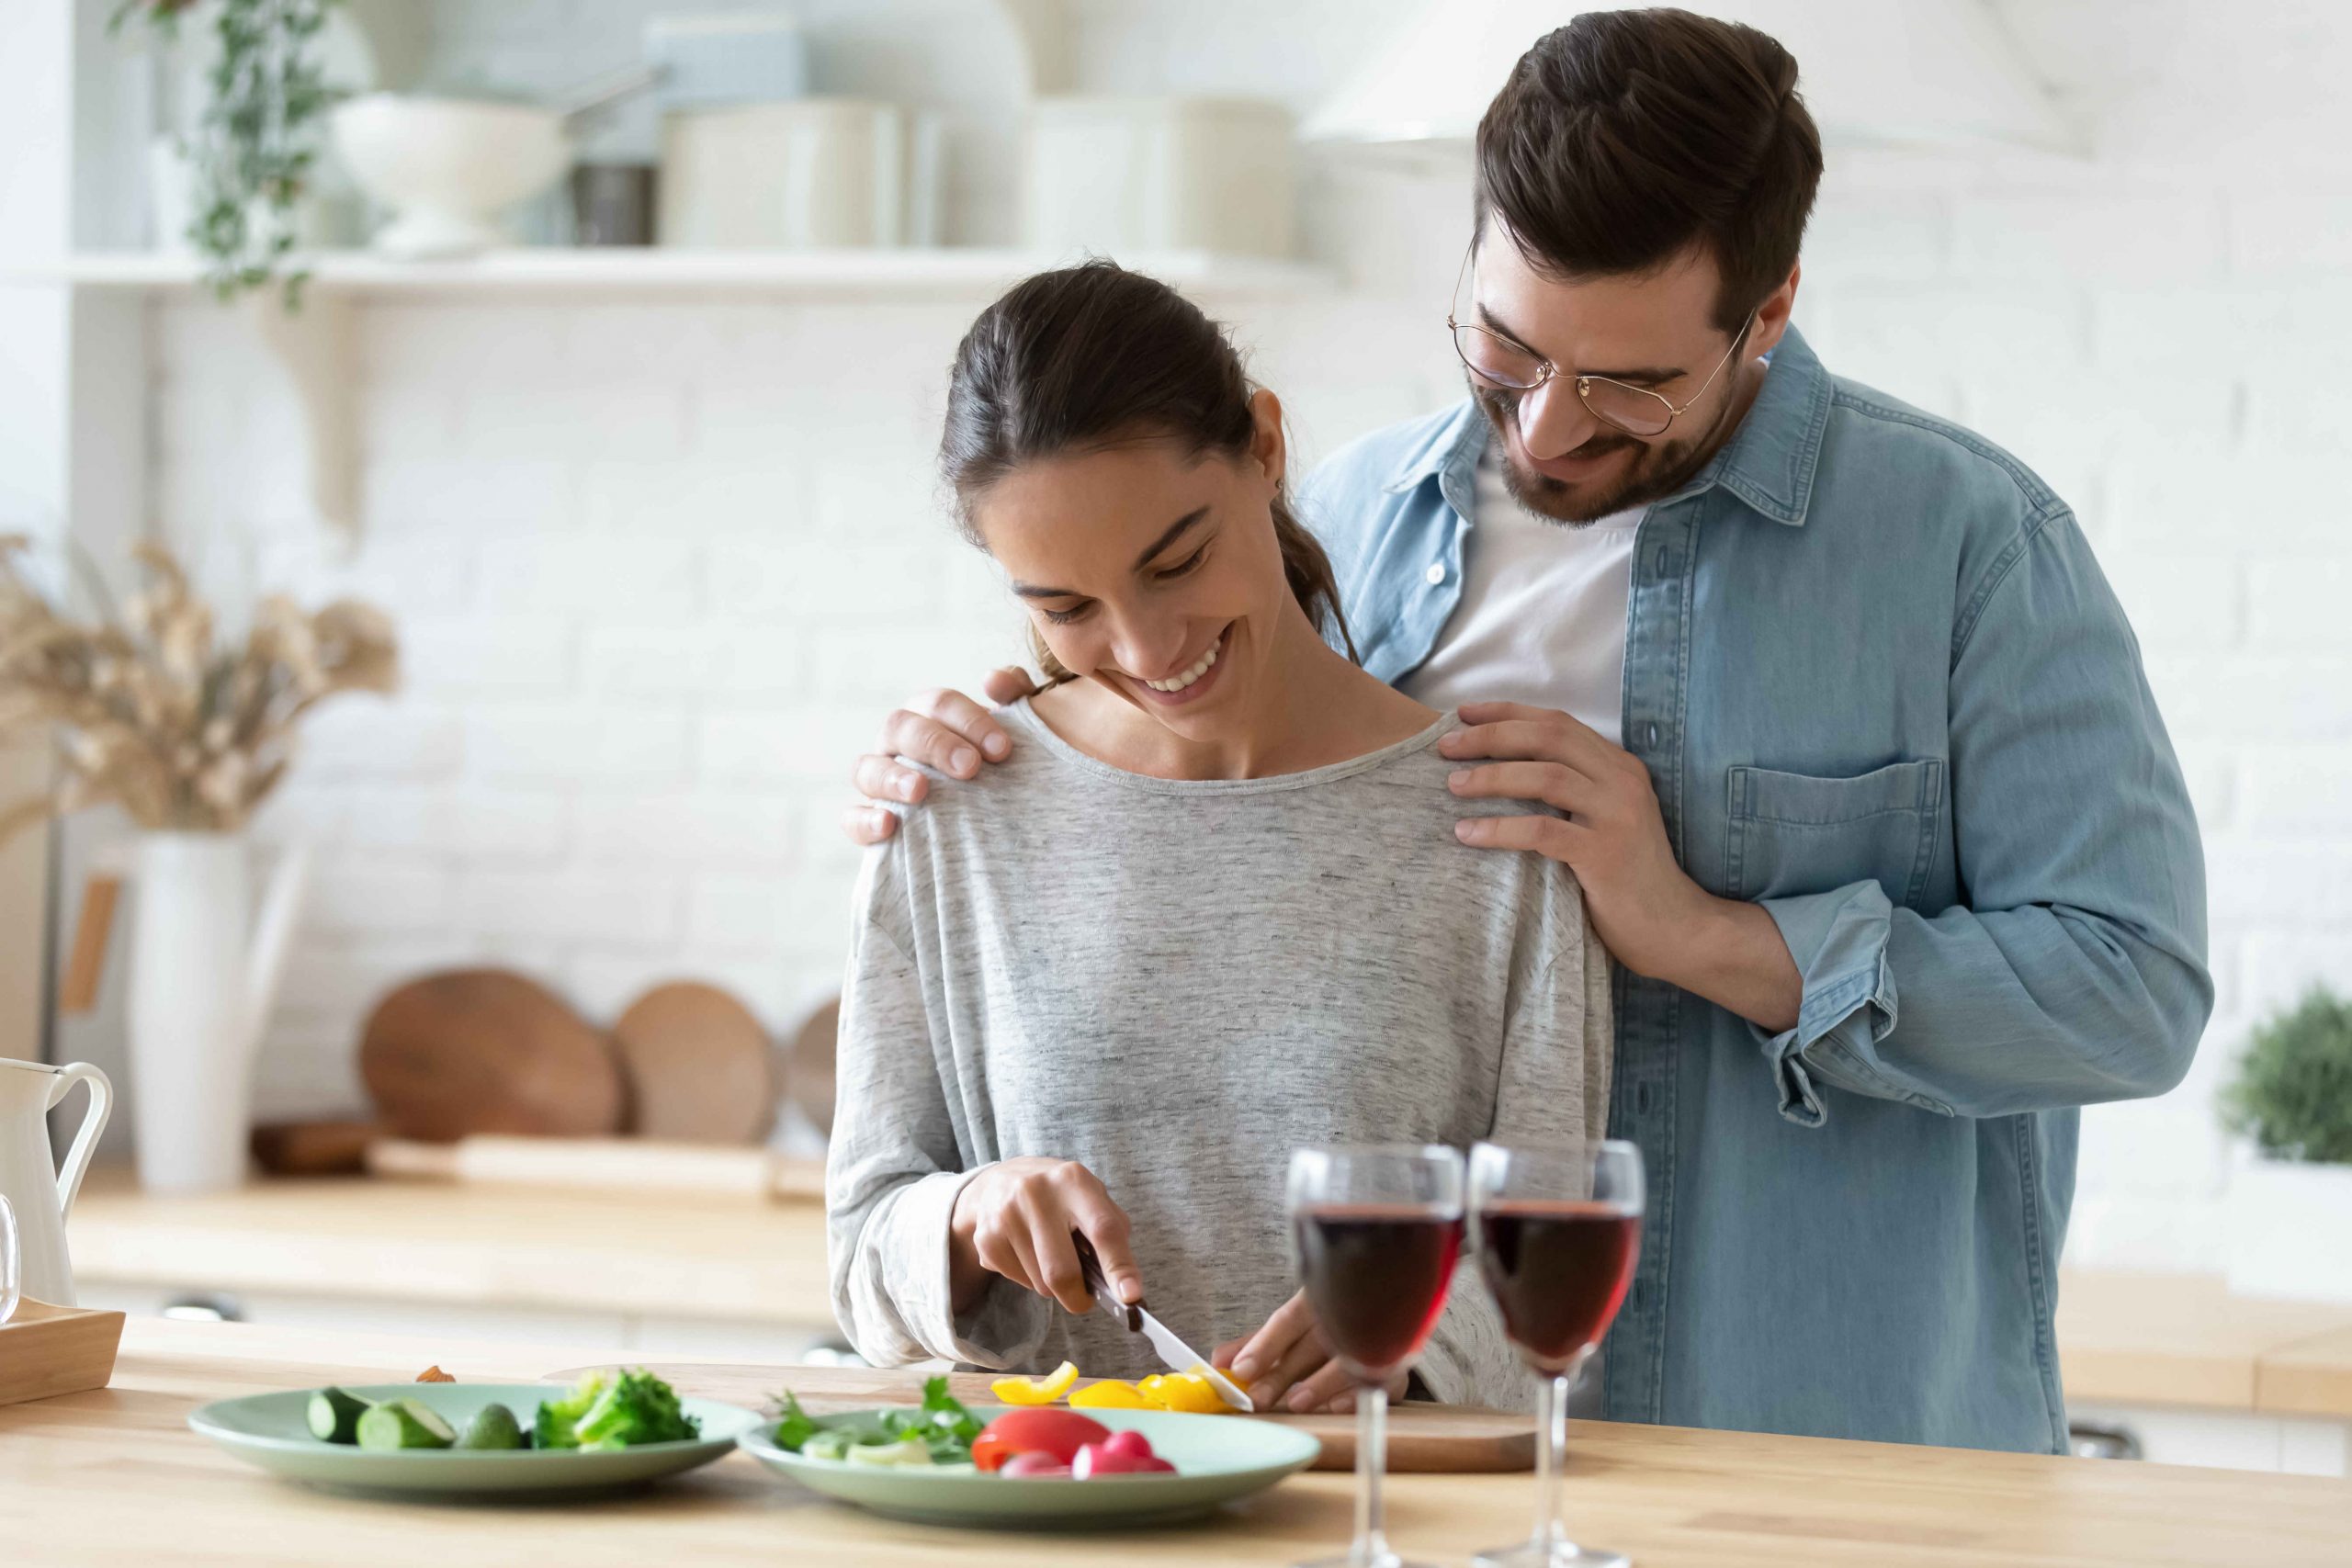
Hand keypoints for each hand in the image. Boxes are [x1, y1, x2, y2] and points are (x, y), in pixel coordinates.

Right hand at [841, 669, 1040, 844]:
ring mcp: (877, 780)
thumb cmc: (998, 766)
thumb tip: (993, 679)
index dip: (970, 721)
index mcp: (929, 715)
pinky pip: (851, 818)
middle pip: (900, 726)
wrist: (989, 820)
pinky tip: (889, 826)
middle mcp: (897, 742)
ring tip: (920, 790)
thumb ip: (1016, 695)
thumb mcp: (1014, 730)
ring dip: (892, 777)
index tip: (1003, 749)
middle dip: (935, 744)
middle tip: (970, 767)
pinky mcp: (867, 821)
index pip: (939, 703)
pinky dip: (865, 820)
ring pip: (866, 768)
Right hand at [949, 1157, 1141, 1316]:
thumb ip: (1112, 1233)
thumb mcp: (1091, 1197)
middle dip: (1078, 1297)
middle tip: (1085, 1299)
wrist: (1000, 1181)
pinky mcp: (987, 1238)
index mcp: (1074, 1180)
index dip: (1119, 1266)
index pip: (1103, 1229)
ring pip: (1041, 1284)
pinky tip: (1027, 1253)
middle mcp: (1037, 1193)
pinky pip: (1020, 1283)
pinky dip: (1031, 1279)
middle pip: (1063, 1271)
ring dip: (1054, 1285)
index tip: (1131, 1297)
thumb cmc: (1060, 1196)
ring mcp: (1007, 1216)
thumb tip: (1125, 1287)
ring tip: (1050, 1255)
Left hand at [1211, 1289, 1405, 1414]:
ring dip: (1320, 1382)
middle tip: (1256, 1398)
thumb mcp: (1290, 1331)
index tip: (1239, 1370)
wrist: (1386, 1306)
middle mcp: (1346, 1314)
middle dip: (1282, 1372)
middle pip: (1311, 1343)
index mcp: (1318, 1300)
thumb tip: (1216, 1362)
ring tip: (1295, 1403)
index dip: (1264, 1344)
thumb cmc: (1326, 1326)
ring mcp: (1374, 1336)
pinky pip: (1381, 1379)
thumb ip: (1255, 1344)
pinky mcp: (1396, 1363)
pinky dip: (1357, 1393)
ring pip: (1346, 1358)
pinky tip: (1337, 1406)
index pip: (1288, 1319)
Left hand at [1441, 700, 1799, 1030]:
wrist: (1674, 928)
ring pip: (1545, 777)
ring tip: (1452, 786)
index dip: (1507, 713)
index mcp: (1620, 767)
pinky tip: (1467, 834)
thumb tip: (1502, 772)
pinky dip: (1499, 829)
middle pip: (1548, 738)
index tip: (1462, 715)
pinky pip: (1542, 831)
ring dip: (1491, 778)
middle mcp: (1622, 781)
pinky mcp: (1606, 854)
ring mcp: (1617, 816)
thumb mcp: (1603, 821)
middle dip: (1491, 736)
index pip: (1557, 723)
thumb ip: (1571, 793)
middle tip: (1446, 746)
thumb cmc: (1627, 878)